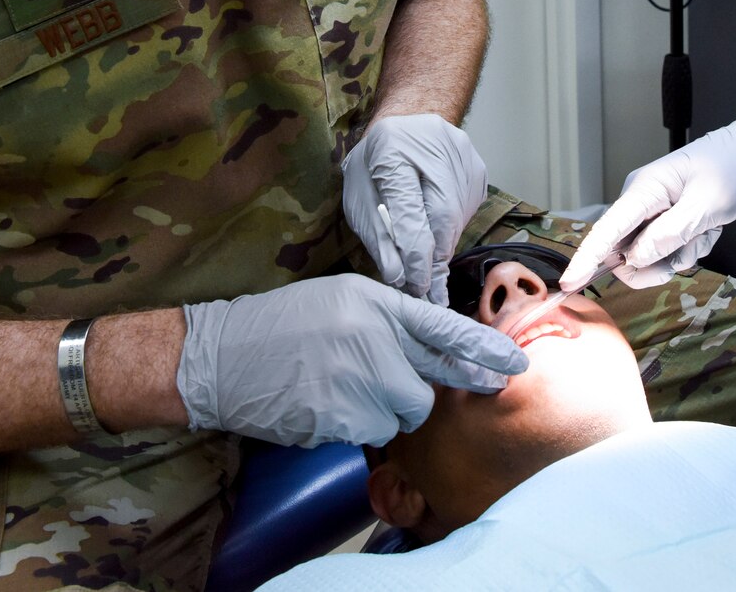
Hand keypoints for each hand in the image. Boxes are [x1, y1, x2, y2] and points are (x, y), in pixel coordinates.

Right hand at [177, 274, 527, 446]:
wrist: (220, 355)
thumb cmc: (281, 325)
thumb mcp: (342, 301)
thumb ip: (389, 320)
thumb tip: (431, 352)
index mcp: (377, 304)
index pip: (446, 329)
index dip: (484, 350)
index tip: (516, 366)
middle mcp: (374, 340)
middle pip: (426, 390)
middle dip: (411, 398)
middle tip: (383, 389)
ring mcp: (356, 381)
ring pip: (397, 417)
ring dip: (375, 414)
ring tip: (335, 391)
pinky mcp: (337, 417)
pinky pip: (364, 434)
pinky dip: (346, 426)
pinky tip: (317, 405)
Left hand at [343, 113, 487, 304]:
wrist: (406, 122)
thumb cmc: (376, 163)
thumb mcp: (360, 198)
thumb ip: (378, 237)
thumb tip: (399, 276)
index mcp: (392, 150)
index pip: (409, 211)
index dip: (415, 253)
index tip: (417, 286)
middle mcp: (433, 146)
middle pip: (442, 215)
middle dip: (435, 258)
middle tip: (430, 291)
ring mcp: (462, 155)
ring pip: (458, 216)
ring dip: (444, 246)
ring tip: (429, 265)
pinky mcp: (478, 167)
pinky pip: (468, 210)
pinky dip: (452, 229)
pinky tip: (437, 231)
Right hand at [560, 109, 735, 291]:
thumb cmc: (732, 168)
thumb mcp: (707, 203)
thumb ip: (671, 233)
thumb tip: (636, 257)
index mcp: (644, 189)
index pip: (607, 229)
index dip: (587, 258)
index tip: (569, 283)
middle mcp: (641, 201)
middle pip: (627, 251)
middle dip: (657, 263)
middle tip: (690, 252)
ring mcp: (654, 212)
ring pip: (651, 255)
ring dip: (681, 254)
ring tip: (706, 231)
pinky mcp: (666, 221)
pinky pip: (668, 250)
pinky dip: (689, 248)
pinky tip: (708, 229)